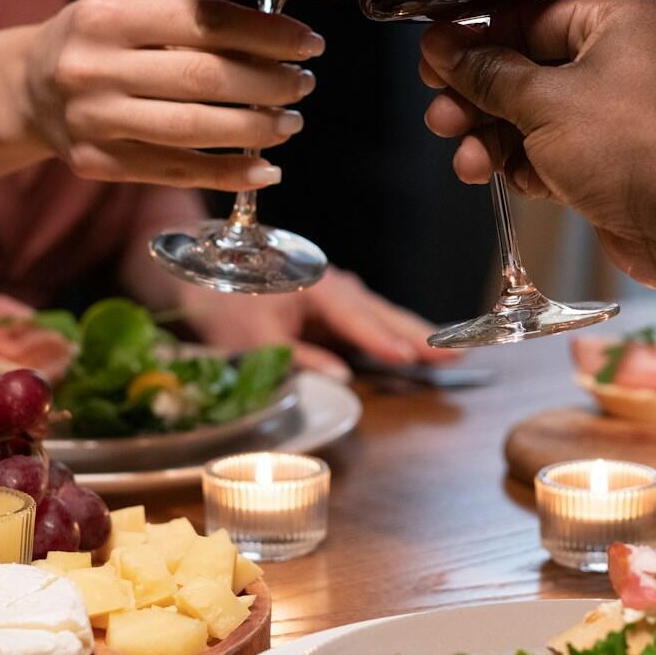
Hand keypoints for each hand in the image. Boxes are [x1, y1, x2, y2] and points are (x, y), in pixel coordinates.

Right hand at [22, 0, 323, 191]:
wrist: (26, 89)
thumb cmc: (95, 44)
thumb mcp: (127, 12)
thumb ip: (187, 24)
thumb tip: (275, 44)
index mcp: (108, 16)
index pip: (205, 23)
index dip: (266, 35)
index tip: (308, 44)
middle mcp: (95, 68)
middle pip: (203, 78)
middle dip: (268, 84)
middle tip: (303, 85)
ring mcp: (94, 121)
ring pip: (192, 129)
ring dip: (254, 130)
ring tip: (289, 123)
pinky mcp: (98, 164)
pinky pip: (175, 172)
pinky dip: (227, 174)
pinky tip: (264, 170)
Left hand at [174, 269, 459, 381]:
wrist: (199, 275)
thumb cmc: (222, 305)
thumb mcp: (251, 340)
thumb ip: (297, 359)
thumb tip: (342, 379)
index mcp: (312, 286)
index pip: (354, 317)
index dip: (381, 339)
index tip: (410, 357)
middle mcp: (331, 286)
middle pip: (380, 312)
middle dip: (418, 334)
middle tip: (456, 353)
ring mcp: (333, 295)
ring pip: (380, 315)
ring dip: (412, 334)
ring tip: (449, 353)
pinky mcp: (329, 308)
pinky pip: (368, 321)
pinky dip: (392, 334)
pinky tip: (414, 348)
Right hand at [418, 0, 655, 308]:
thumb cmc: (636, 148)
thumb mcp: (545, 102)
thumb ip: (488, 74)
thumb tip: (444, 48)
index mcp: (616, 26)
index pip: (529, 19)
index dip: (477, 40)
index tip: (434, 59)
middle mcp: (619, 65)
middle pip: (525, 70)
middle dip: (478, 98)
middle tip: (442, 114)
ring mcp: (614, 116)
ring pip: (532, 117)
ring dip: (492, 139)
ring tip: (466, 159)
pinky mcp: (608, 162)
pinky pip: (549, 153)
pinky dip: (521, 166)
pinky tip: (497, 177)